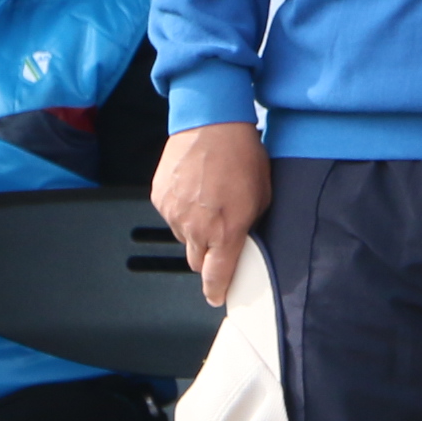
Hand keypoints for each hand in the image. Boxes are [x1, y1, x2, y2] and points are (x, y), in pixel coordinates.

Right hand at [154, 123, 272, 306]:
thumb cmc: (242, 155)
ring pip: (183, 237)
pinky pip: (170, 216)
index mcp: (225, 232)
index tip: (217, 296)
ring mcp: (173, 214)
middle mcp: (195, 228)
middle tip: (219, 233)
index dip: (217, 290)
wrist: (211, 124)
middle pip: (196, 260)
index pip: (216, 276)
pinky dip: (181, 210)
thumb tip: (242, 240)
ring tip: (209, 201)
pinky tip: (195, 190)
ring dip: (194, 229)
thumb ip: (249, 226)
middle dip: (208, 254)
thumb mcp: (261, 196)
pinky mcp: (160, 198)